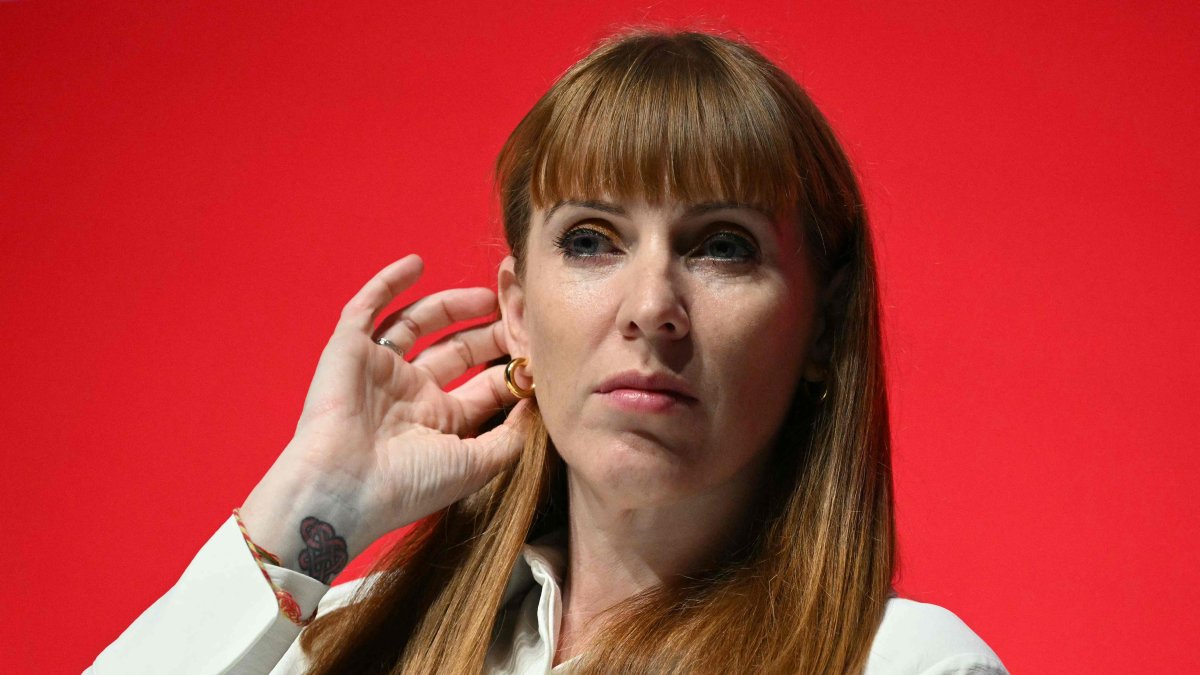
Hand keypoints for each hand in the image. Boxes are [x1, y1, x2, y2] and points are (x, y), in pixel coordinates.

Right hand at [239, 255, 528, 575]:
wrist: (343, 488)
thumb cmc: (407, 485)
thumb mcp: (474, 465)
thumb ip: (510, 437)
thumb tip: (537, 406)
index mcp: (439, 422)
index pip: (484, 385)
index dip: (513, 367)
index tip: (542, 350)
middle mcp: (410, 393)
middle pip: (457, 350)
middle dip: (490, 333)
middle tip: (521, 314)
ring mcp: (379, 370)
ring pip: (419, 324)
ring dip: (452, 305)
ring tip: (488, 295)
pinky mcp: (348, 350)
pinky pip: (368, 308)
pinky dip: (388, 283)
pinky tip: (417, 263)